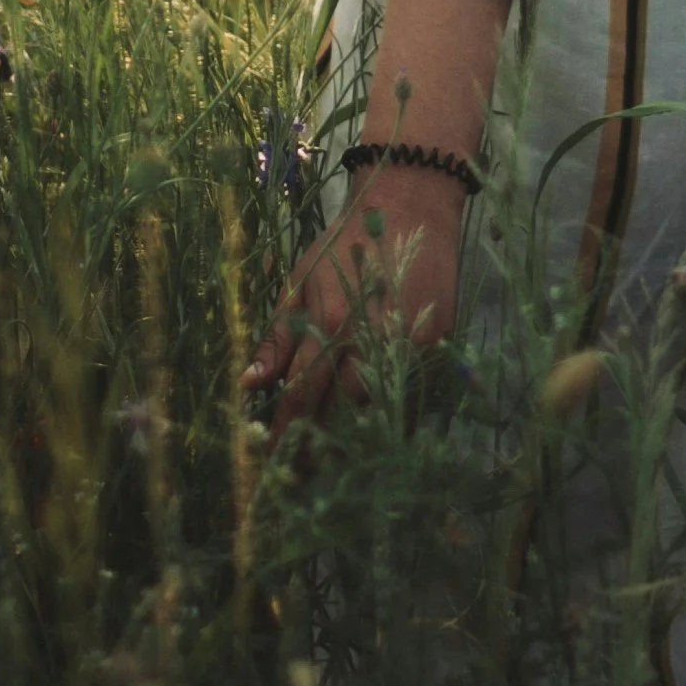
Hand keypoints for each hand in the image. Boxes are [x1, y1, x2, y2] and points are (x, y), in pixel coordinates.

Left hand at [245, 169, 468, 445]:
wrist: (411, 206)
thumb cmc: (344, 244)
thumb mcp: (299, 282)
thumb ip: (274, 338)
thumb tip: (247, 385)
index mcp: (330, 322)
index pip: (300, 395)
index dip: (283, 434)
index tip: (268, 463)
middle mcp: (371, 339)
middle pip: (340, 415)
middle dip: (317, 450)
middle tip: (298, 479)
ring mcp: (410, 346)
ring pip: (379, 414)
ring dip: (354, 445)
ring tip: (333, 468)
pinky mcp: (438, 346)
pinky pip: (412, 400)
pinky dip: (392, 423)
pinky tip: (374, 438)